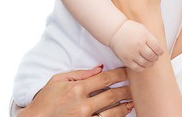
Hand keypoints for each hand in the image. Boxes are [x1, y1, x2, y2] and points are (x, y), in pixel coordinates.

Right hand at [14, 66, 132, 116]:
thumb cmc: (45, 100)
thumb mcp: (58, 80)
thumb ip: (80, 74)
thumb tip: (99, 68)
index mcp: (77, 89)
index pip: (105, 79)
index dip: (119, 74)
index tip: (128, 71)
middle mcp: (82, 105)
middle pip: (112, 95)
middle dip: (126, 89)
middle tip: (136, 85)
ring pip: (111, 112)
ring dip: (124, 106)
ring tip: (132, 101)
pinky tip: (122, 113)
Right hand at [110, 20, 163, 71]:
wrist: (115, 31)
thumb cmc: (130, 29)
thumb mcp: (143, 29)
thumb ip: (151, 38)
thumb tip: (159, 49)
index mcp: (144, 36)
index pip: (157, 47)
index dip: (160, 51)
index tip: (160, 52)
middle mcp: (139, 45)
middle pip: (152, 56)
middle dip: (155, 58)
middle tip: (155, 57)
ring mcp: (132, 53)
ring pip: (146, 63)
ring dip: (150, 63)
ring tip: (150, 61)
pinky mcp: (126, 60)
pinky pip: (137, 68)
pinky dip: (142, 68)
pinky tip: (143, 64)